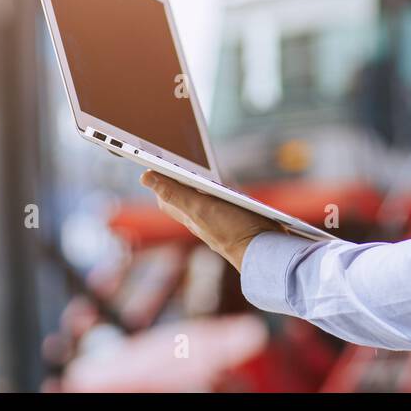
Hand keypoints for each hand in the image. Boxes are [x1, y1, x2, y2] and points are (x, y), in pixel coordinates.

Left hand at [140, 170, 280, 270]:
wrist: (265, 250)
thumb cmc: (232, 231)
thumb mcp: (200, 208)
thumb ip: (175, 193)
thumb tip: (146, 177)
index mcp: (188, 216)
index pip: (166, 197)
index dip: (160, 180)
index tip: (156, 162)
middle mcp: (201, 220)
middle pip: (183, 196)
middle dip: (178, 179)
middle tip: (176, 160)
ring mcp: (218, 221)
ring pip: (203, 199)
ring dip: (200, 185)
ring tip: (198, 168)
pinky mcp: (236, 220)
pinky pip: (222, 203)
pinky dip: (220, 192)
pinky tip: (227, 187)